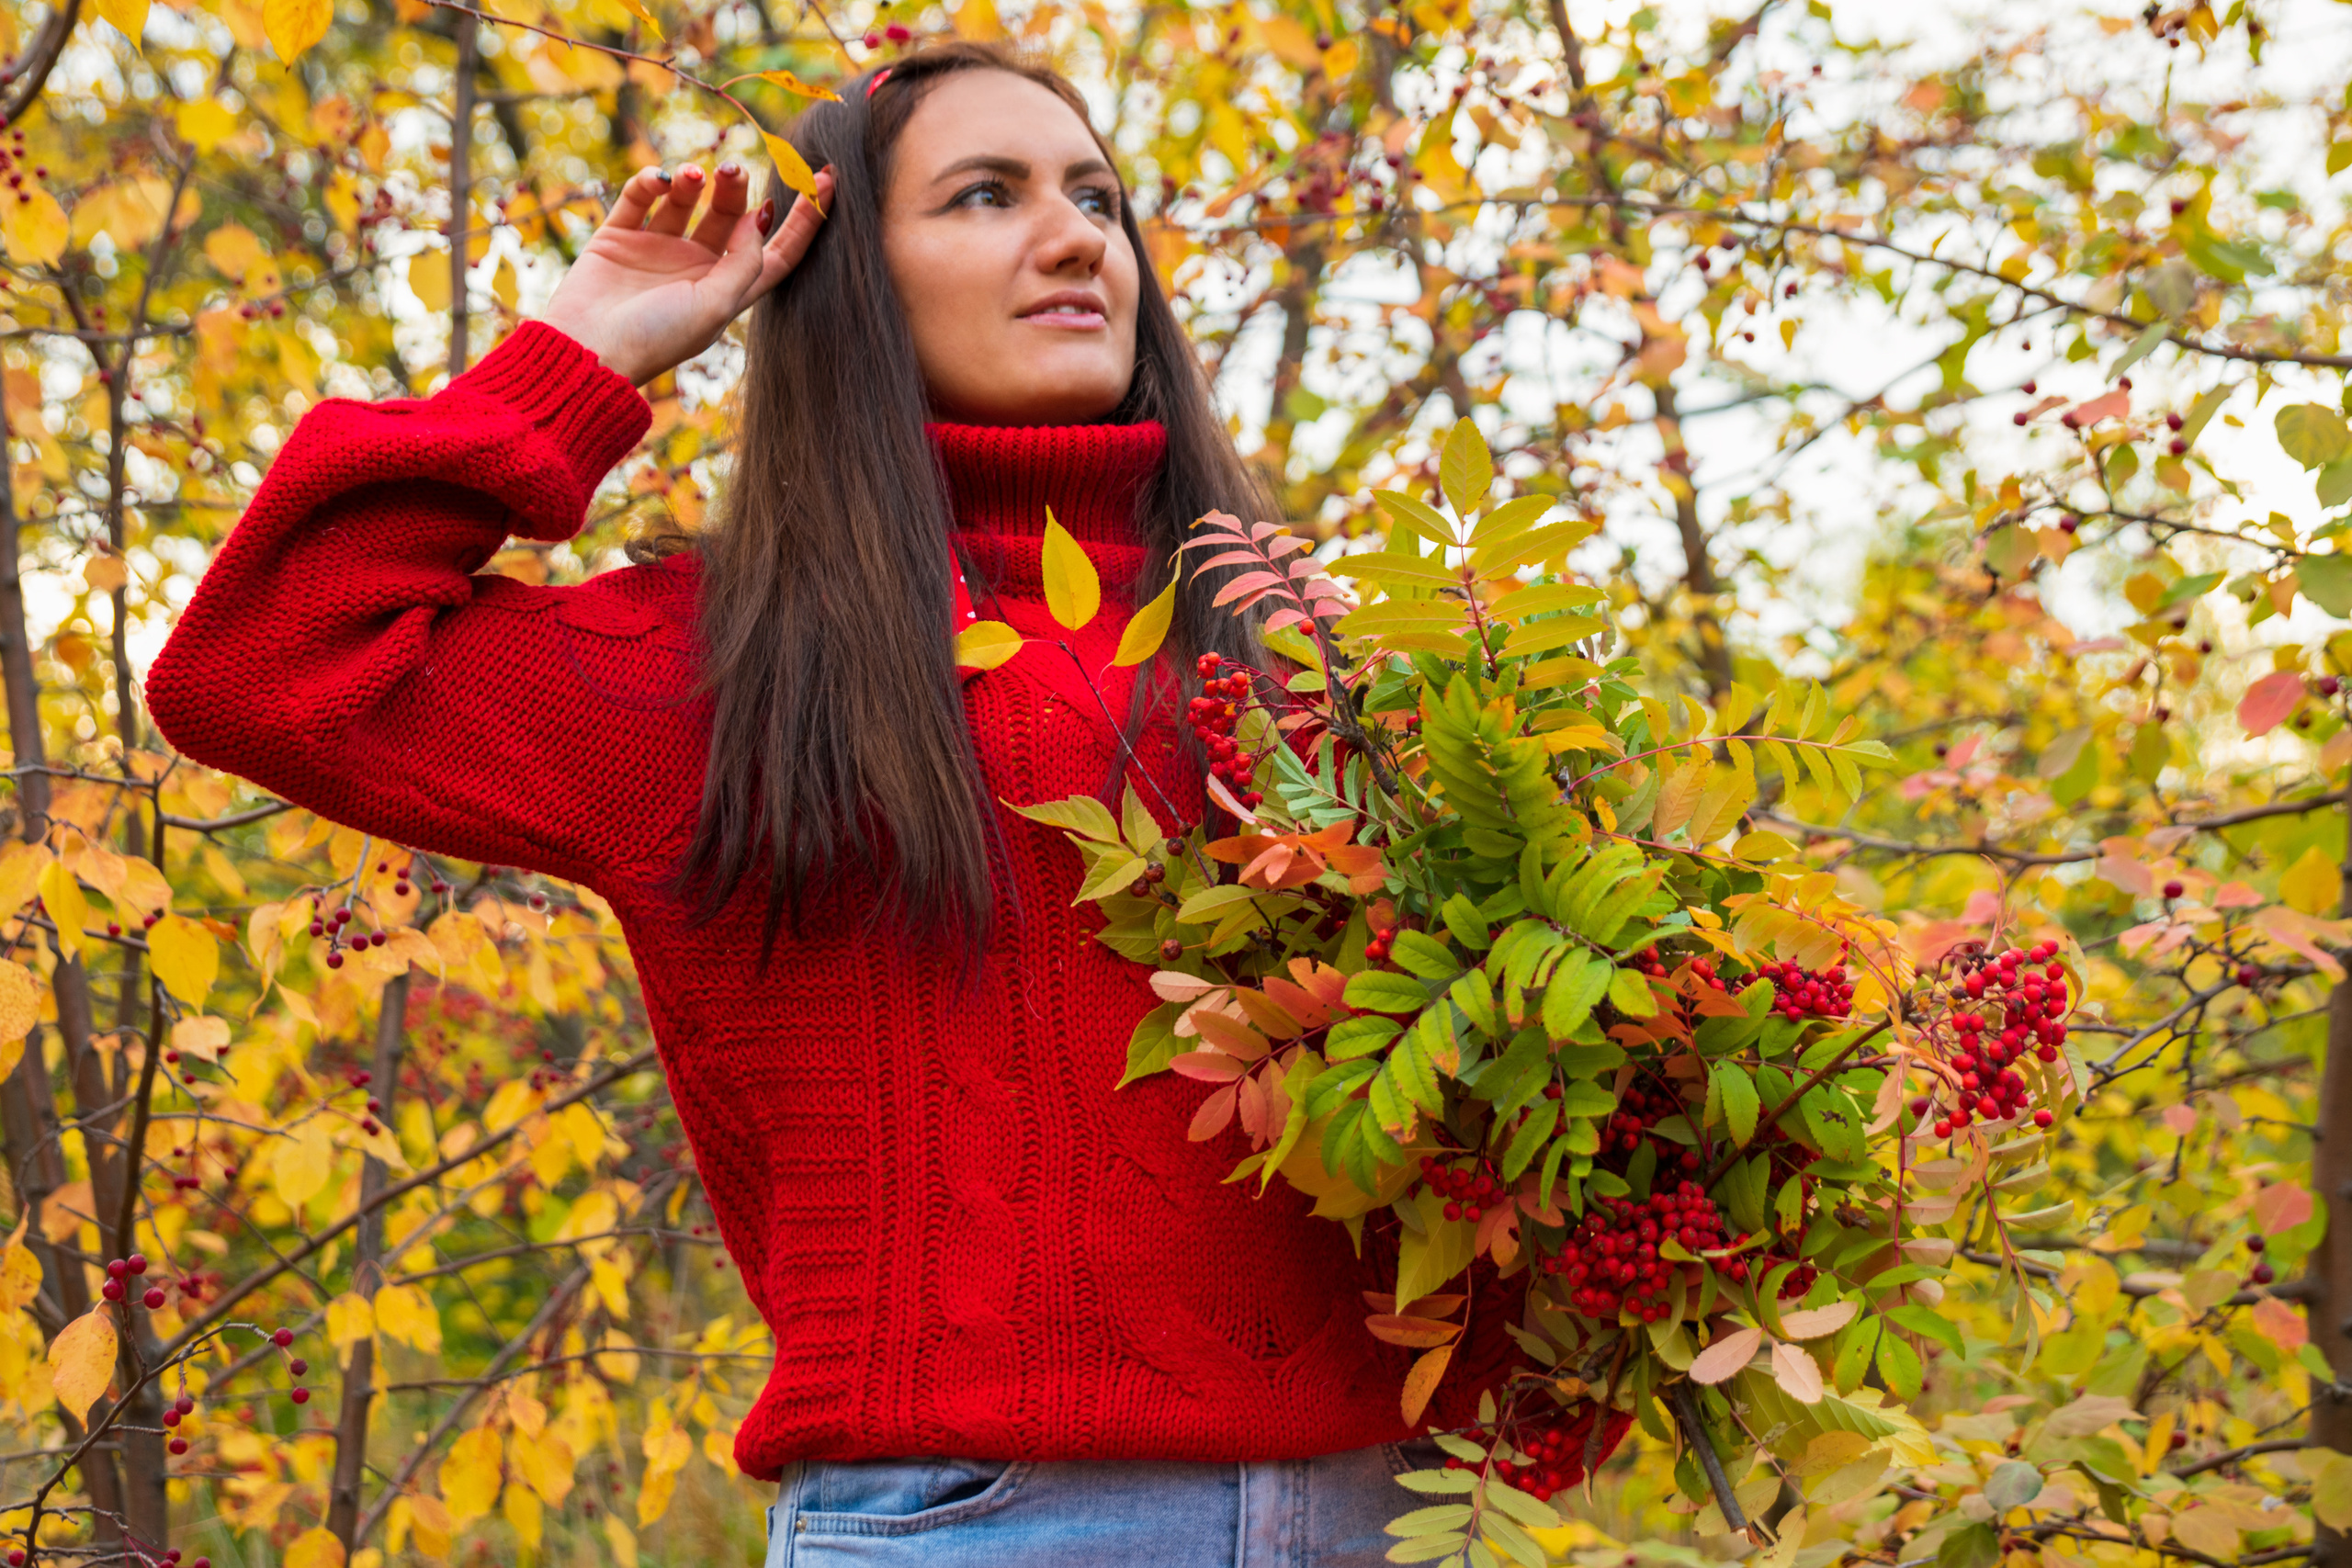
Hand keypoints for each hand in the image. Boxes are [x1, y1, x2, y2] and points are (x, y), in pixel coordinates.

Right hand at [535, 159, 832, 387]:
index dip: (806, 220)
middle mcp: (697, 268)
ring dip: (694, 181)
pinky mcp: (619, 237)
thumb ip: (743, 263)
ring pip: (686, 201)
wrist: (586, 351)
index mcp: (727, 291)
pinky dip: (651, 181)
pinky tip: (660, 179)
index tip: (827, 180)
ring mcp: (658, 251)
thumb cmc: (656, 339)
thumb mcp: (714, 307)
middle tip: (733, 171)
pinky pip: (641, 198)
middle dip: (736, 190)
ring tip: (695, 175)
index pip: (778, 252)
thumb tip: (761, 217)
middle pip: (731, 217)